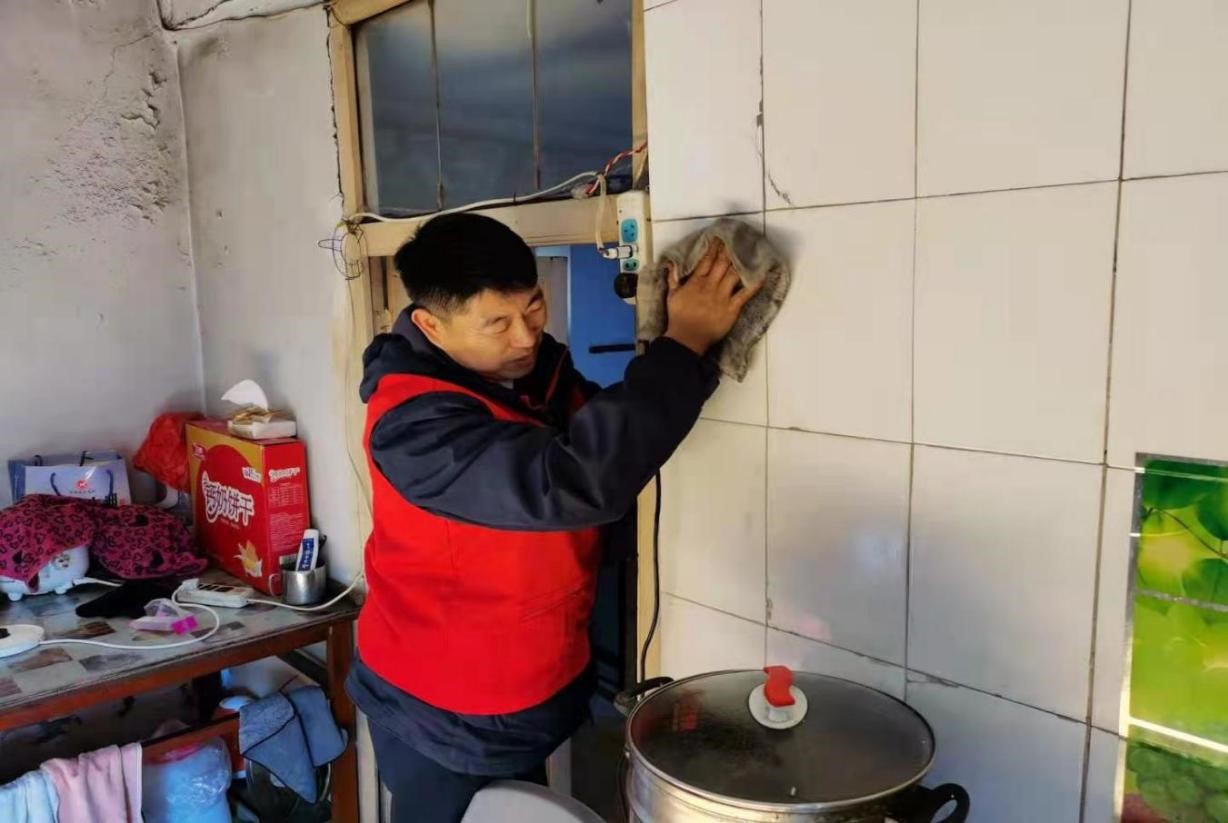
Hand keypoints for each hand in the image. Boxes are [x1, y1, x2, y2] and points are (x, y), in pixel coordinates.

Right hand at [663, 239, 762, 354]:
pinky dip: (753, 284)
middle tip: (736, 239)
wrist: (686, 339)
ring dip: (741, 263)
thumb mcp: (671, 296)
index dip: (714, 248)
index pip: (706, 260)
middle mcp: (710, 286)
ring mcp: (722, 297)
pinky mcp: (731, 309)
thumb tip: (671, 264)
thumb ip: (673, 279)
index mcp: (696, 282)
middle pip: (722, 264)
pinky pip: (744, 294)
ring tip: (748, 252)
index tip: (720, 238)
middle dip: (729, 250)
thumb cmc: (678, 318)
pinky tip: (761, 275)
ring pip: (733, 274)